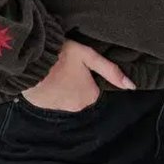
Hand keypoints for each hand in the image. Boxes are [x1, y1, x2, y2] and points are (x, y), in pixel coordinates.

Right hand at [21, 39, 136, 111]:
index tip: (80, 64)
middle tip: (67, 64)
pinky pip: (51, 98)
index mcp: (89, 96)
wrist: (32, 59)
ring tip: (56, 69)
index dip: (89, 74)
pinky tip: (46, 76)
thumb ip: (111, 71)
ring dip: (63, 86)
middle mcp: (76, 107)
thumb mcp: (90, 56)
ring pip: (66, 96)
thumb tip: (132, 86)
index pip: (95, 88)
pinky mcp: (42, 106)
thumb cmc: (63, 55)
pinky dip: (50, 89)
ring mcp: (58, 108)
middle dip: (76, 82)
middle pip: (81, 93)